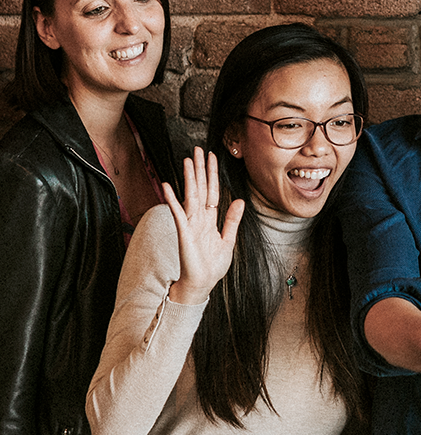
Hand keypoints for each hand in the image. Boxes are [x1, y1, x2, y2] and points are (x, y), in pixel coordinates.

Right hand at [164, 147, 244, 304]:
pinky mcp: (184, 233)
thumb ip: (232, 220)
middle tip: (198, 150)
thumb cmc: (212, 265)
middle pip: (200, 188)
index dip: (212, 174)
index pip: (211, 191)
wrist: (202, 284)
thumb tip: (239, 200)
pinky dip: (172, 200)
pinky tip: (167, 187)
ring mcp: (190, 224)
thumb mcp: (228, 240)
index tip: (212, 157)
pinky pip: (178, 214)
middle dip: (200, 169)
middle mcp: (199, 218)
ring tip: (188, 161)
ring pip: (190, 196)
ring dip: (189, 178)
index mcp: (210, 219)